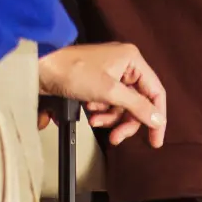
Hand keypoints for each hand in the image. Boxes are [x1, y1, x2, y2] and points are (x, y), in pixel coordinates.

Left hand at [39, 43, 166, 147]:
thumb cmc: (74, 71)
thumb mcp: (110, 92)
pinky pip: (110, 106)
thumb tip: (157, 119)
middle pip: (138, 104)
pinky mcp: (100, 85)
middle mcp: (125, 66)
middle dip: (126, 122)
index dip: (157, 118)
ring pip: (123, 108)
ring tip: (96, 122)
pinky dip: (102, 114)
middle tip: (117, 137)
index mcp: (132, 60)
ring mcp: (112, 75)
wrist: (44, 68)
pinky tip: (91, 115)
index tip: (155, 140)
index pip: (155, 92)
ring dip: (111, 120)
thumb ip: (137, 106)